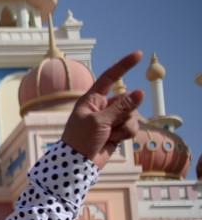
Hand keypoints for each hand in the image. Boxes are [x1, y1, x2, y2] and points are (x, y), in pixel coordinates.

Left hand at [61, 51, 143, 169]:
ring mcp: (110, 119)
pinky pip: (132, 126)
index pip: (109, 77)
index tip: (139, 54)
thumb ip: (121, 107)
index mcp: (91, 99)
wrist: (78, 164)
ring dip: (124, 126)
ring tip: (109, 135)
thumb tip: (140, 92)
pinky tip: (113, 141)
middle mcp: (102, 106)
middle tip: (108, 126)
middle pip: (126, 100)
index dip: (124, 66)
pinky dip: (126, 134)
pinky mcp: (117, 130)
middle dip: (124, 113)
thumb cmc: (80, 140)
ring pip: (132, 114)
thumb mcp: (99, 121)